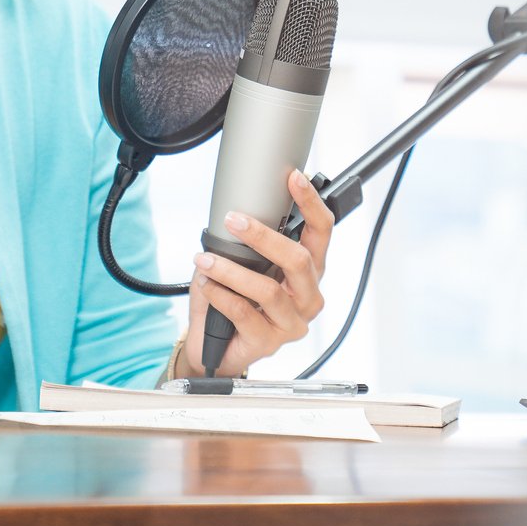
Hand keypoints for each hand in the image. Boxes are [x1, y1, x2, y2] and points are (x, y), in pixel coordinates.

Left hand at [179, 169, 335, 377]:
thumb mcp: (245, 265)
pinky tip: (207, 285)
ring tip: (205, 260)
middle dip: (264, 236)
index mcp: (309, 271)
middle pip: (299, 260)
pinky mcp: (269, 342)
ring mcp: (291, 322)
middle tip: (233, 220)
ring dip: (231, 270)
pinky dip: (222, 296)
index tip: (293, 178)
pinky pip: (245, 313)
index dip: (311, 203)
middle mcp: (307, 296)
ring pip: (268, 289)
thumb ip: (250, 244)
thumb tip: (234, 214)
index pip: (321, 232)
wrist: (216, 347)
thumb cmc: (235, 300)